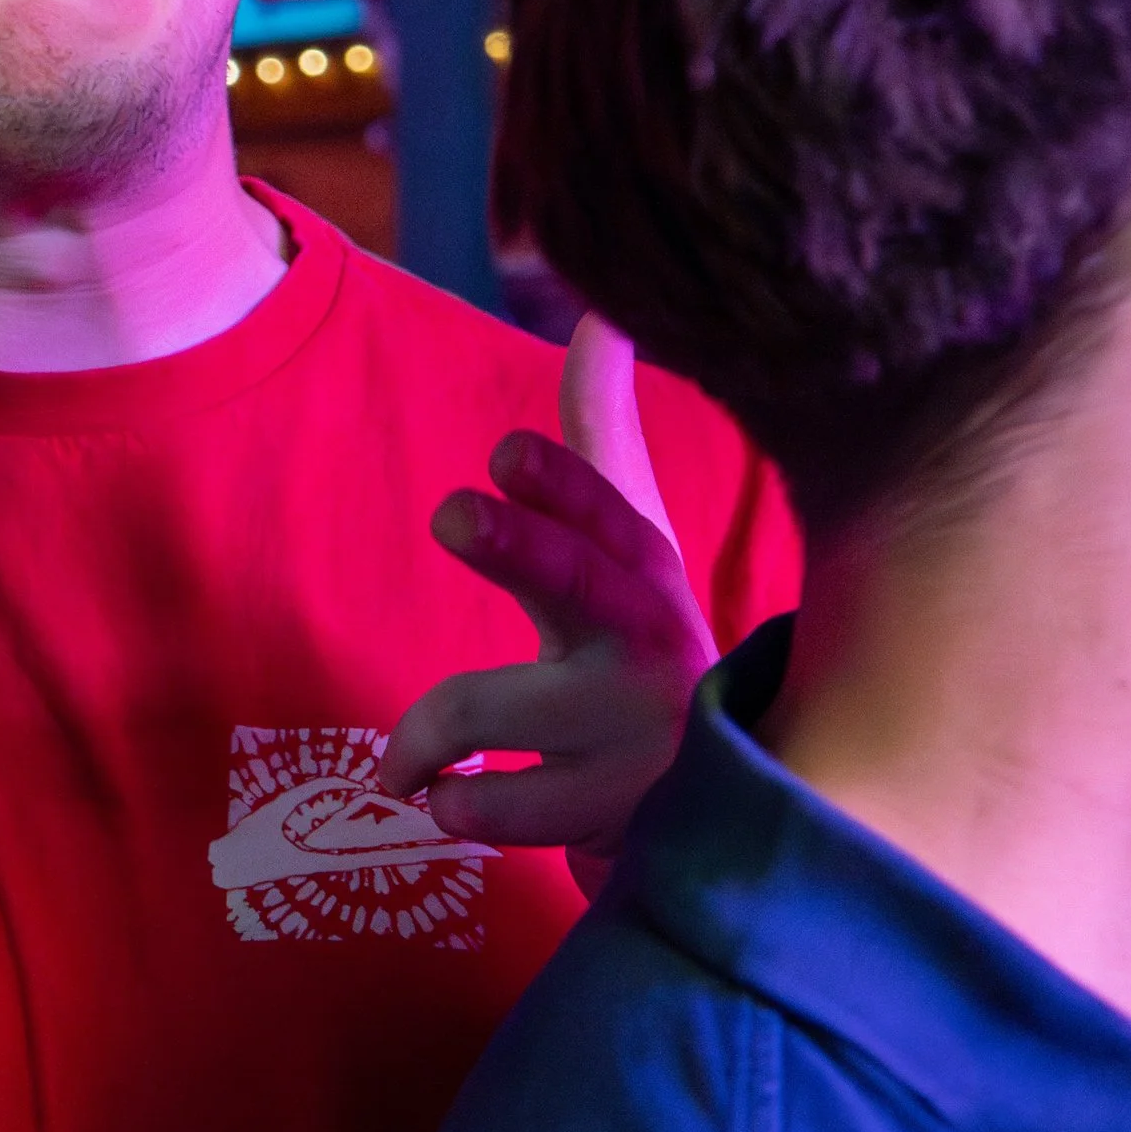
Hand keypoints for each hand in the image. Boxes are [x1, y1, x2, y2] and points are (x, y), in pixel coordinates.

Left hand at [382, 314, 716, 871]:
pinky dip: (452, 802)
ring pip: (486, 711)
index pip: (609, 516)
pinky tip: (456, 801)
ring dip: (423, 736)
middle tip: (454, 513)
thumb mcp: (632, 544)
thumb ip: (603, 433)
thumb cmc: (645, 644)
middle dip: (517, 544)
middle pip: (578, 584)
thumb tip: (602, 313)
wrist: (725, 802)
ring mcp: (629, 739)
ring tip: (404, 761)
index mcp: (645, 578)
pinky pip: (487, 807)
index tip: (501, 453)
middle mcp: (647, 648)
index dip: (559, 482)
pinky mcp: (605, 818)